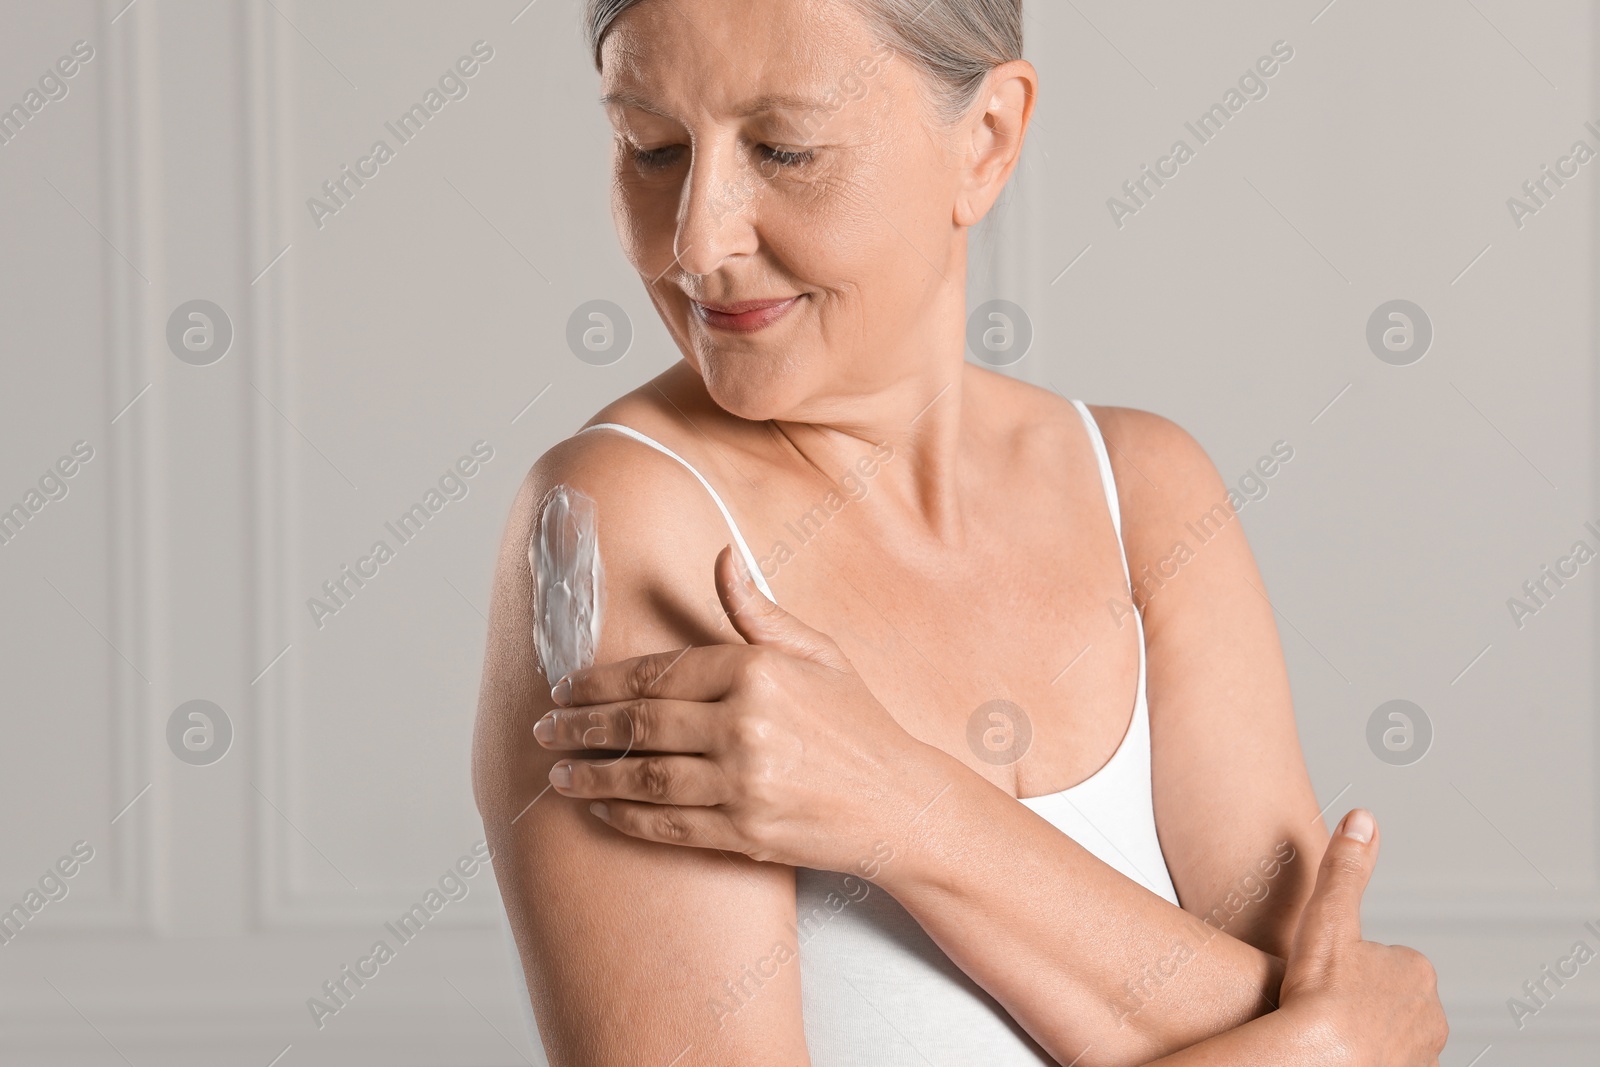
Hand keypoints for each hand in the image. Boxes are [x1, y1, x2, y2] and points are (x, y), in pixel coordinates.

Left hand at [532, 545, 938, 871]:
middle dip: (581, 728)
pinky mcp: (746, 831)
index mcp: (757, 670)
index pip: (658, 673)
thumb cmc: (857, 722)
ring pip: (644, 777)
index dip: (601, 681)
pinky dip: (627, 818)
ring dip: (592, 776)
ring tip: (558, 774)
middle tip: (543, 730)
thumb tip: (721, 558)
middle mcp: (746, 724)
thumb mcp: (817, 653)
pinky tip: (602, 811)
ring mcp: (745, 781)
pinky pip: (669, 823)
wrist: (899, 802)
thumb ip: (757, 612)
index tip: (565, 687)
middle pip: (640, 724)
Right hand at [1277, 809, 1448, 1066]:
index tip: (1324, 977)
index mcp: (1416, 970)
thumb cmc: (1319, 993)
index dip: (1346, 967)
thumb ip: (1345, 868)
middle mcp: (1431, 1014)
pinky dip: (1366, 1060)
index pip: (1381, 961)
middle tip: (1322, 1007)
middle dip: (1359, 1002)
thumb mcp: (1327, 917)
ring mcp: (1422, 1055)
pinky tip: (1340, 1058)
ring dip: (1363, 1035)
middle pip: (1387, 1000)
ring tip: (1329, 1035)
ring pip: (1388, 1036)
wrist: (1315, 1060)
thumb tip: (1362, 817)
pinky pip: (1386, 1063)